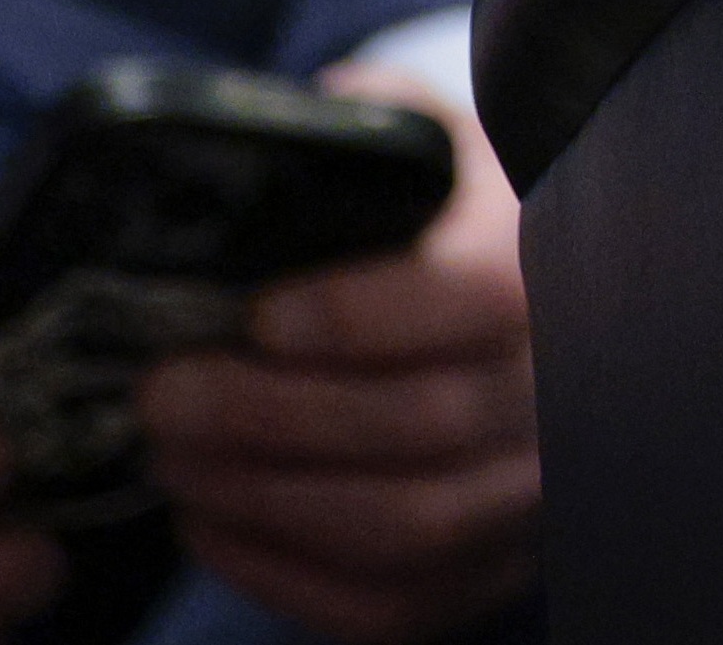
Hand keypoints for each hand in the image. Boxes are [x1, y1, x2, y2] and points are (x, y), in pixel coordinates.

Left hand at [133, 75, 533, 643]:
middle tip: (163, 395)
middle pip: (415, 426)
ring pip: (399, 528)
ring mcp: (530, 494)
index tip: (256, 315)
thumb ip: (368, 125)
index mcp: (549, 267)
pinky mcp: (490, 571)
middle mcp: (559, 390)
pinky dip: (281, 575)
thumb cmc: (466, 218)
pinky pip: (386, 604)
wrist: (548, 303)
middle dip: (265, 417)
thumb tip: (269, 132)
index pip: (467, 299)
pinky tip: (211, 522)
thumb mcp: (439, 144)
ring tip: (173, 458)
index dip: (353, 315)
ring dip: (262, 500)